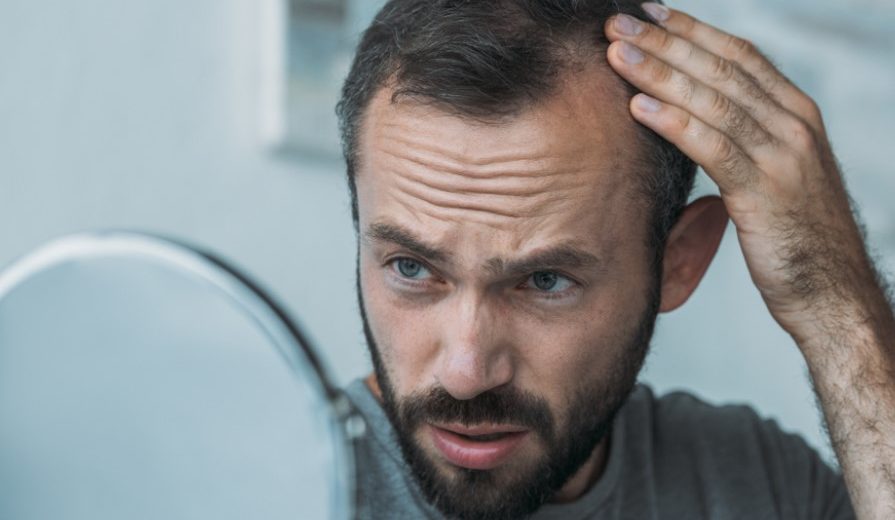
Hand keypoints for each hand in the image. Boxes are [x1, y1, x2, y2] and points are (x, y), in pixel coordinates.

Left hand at [604, 3, 879, 343]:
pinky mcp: (766, 192)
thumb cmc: (794, 235)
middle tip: (617, 23)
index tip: (648, 14)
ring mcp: (784, 156)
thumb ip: (745, 138)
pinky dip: (674, 123)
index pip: (738, 55)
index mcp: (796, 113)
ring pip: (713, 100)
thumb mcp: (774, 173)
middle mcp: (794, 124)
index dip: (690, 31)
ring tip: (616, 56)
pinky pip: (714, 147)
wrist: (832, 291)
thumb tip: (697, 115)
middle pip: (721, 69)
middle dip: (665, 42)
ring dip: (659, 74)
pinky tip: (638, 108)